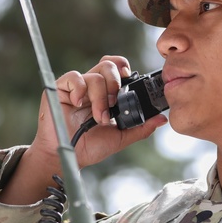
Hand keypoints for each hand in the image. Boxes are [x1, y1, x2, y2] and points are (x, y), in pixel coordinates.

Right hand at [31, 55, 166, 167]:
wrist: (69, 157)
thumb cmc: (91, 147)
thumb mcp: (120, 138)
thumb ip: (141, 128)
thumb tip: (162, 119)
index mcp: (107, 93)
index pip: (117, 67)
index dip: (123, 68)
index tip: (129, 79)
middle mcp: (92, 87)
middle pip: (108, 65)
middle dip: (115, 82)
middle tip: (114, 103)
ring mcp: (76, 87)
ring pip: (94, 74)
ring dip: (100, 97)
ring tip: (98, 117)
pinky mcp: (60, 89)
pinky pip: (73, 77)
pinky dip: (79, 89)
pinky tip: (79, 104)